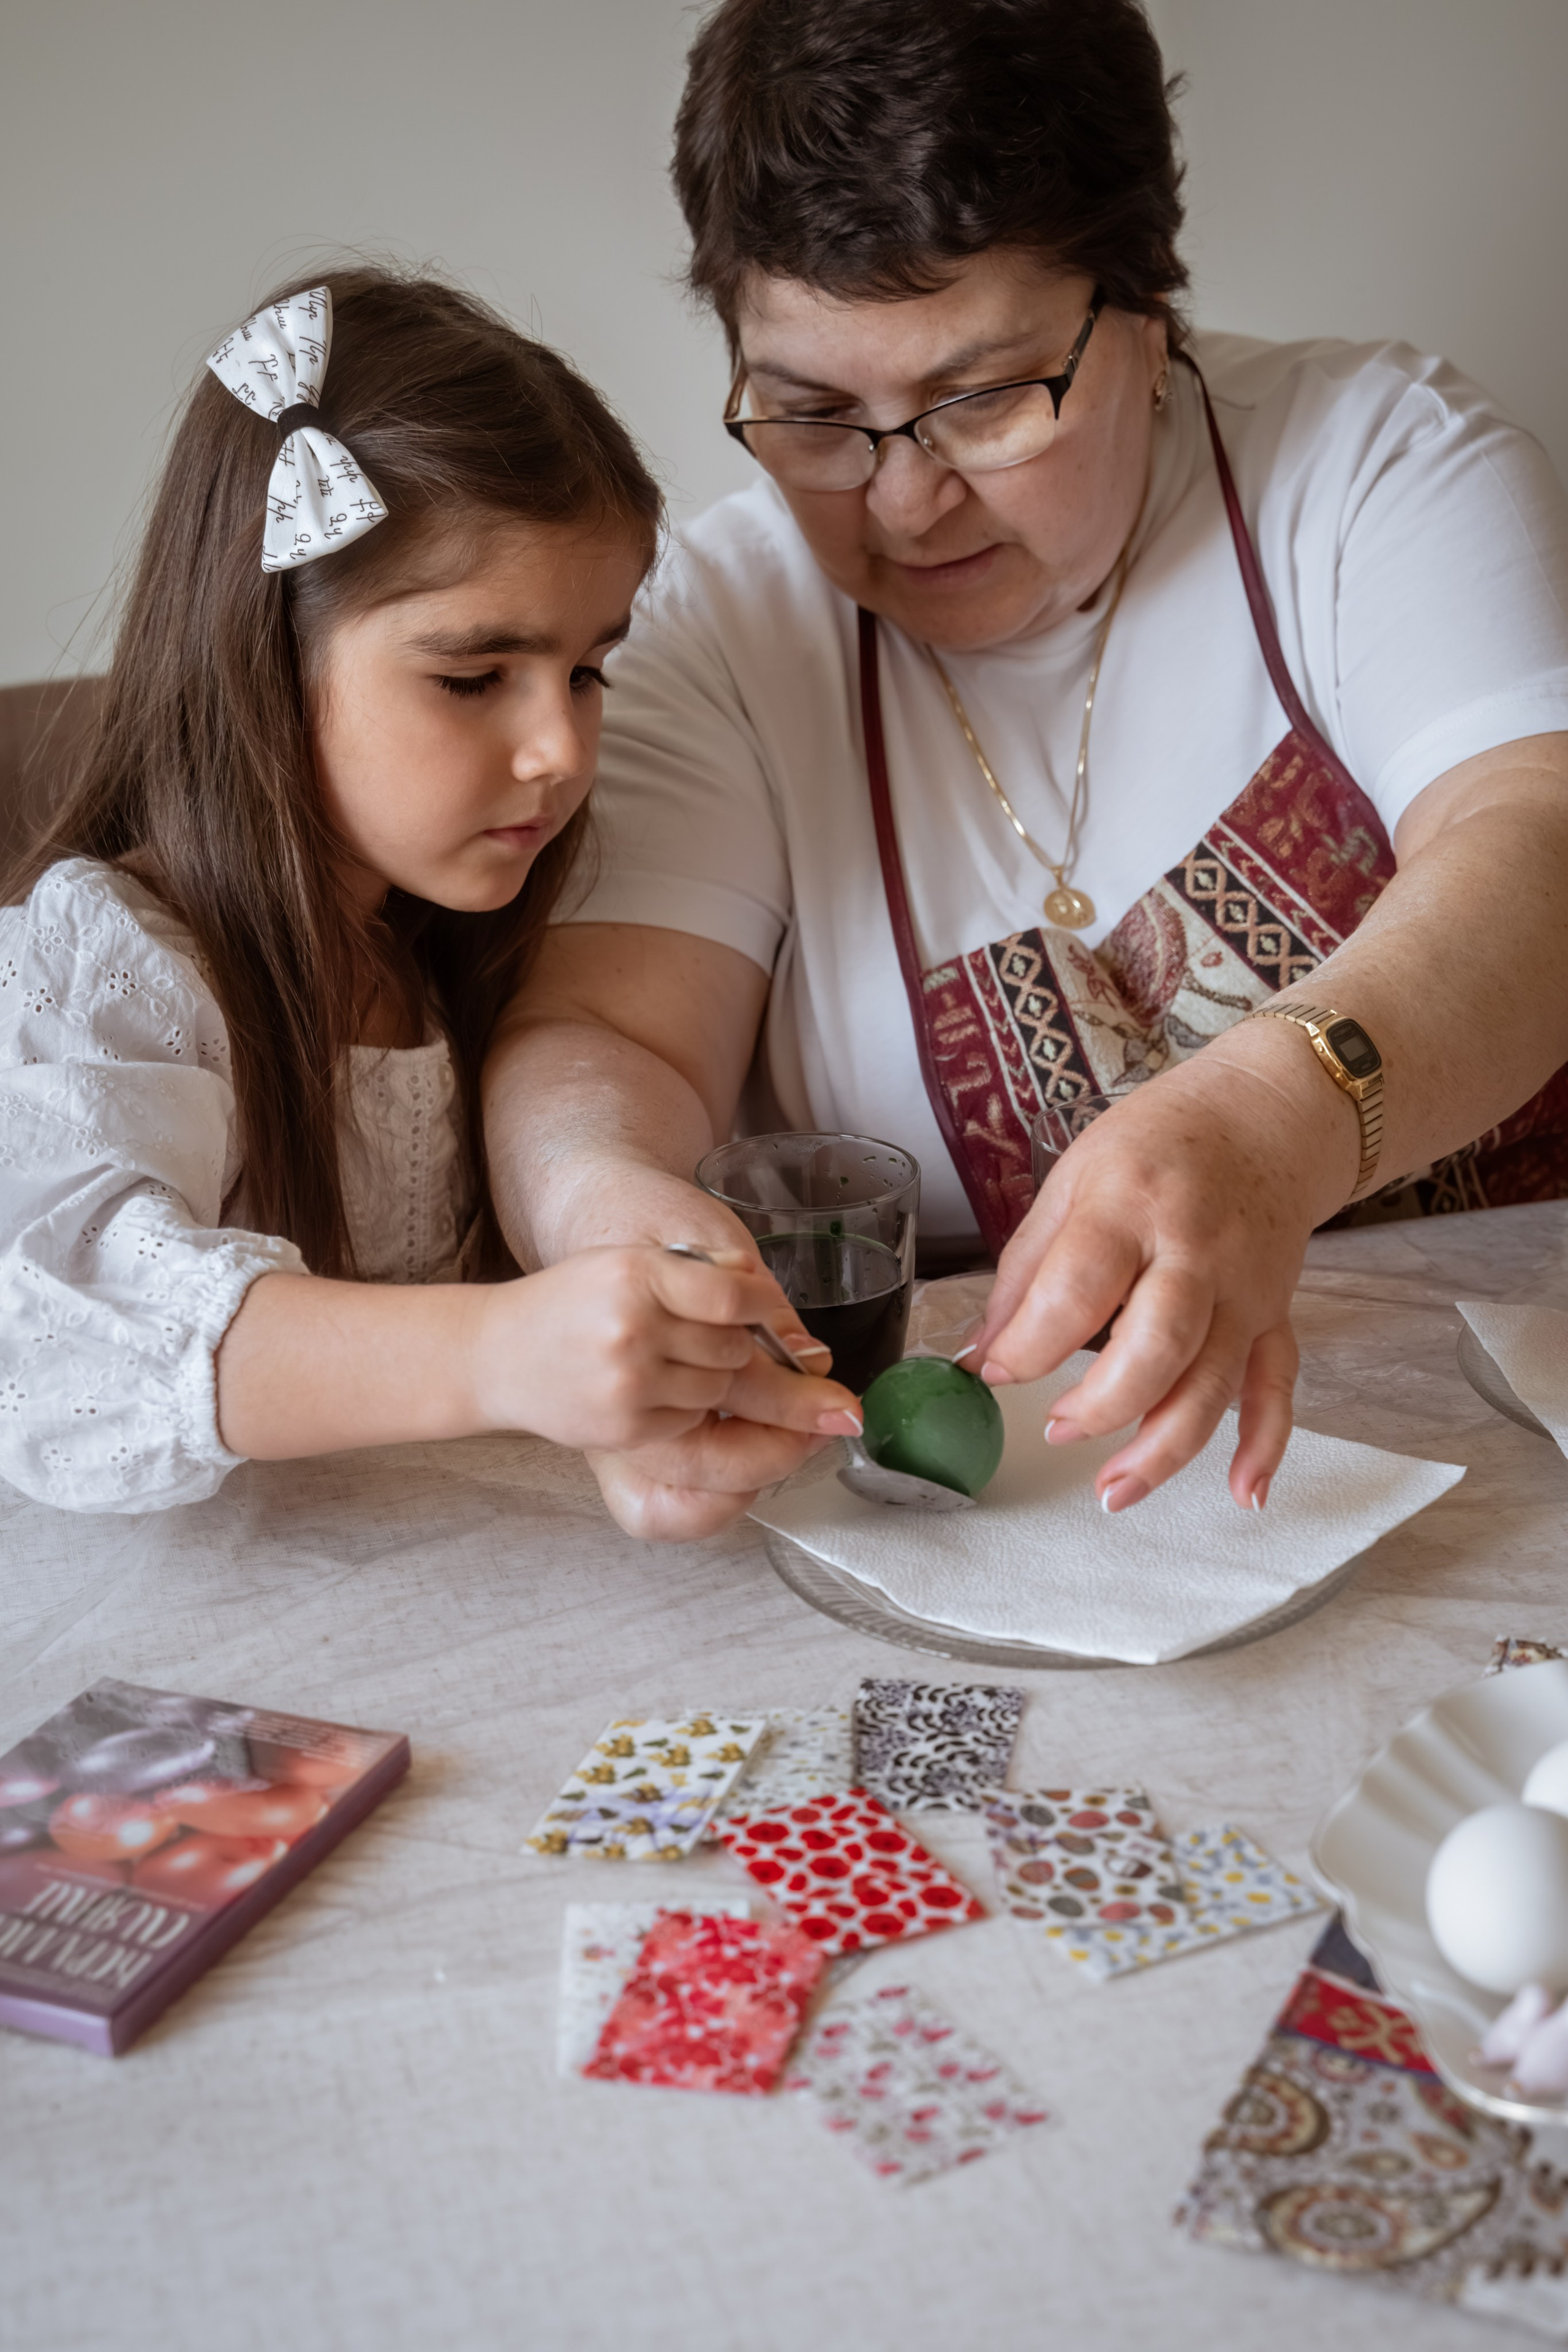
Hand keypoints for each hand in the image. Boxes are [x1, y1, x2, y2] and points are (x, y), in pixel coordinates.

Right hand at [470, 1242, 862, 1458]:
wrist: (499, 1352)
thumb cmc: (573, 1301)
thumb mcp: (631, 1263)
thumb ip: (703, 1277)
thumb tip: (787, 1324)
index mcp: (637, 1274)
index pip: (735, 1297)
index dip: (769, 1311)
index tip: (788, 1324)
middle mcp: (632, 1328)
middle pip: (736, 1351)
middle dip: (756, 1359)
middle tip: (772, 1366)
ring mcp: (627, 1383)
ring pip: (721, 1392)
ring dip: (723, 1385)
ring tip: (696, 1369)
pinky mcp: (623, 1428)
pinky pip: (691, 1425)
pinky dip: (692, 1414)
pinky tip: (666, 1393)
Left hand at [973, 1038, 1357, 1511]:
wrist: (1267, 1114)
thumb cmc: (1159, 1141)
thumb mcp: (1074, 1177)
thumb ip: (1029, 1266)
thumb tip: (982, 1349)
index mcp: (1129, 1205)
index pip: (1078, 1288)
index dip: (1029, 1343)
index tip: (992, 1372)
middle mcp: (1194, 1251)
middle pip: (1157, 1346)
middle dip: (1102, 1404)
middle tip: (1055, 1429)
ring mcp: (1245, 1288)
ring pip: (1213, 1383)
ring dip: (1165, 1448)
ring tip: (1112, 1490)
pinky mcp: (1276, 1313)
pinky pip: (1277, 1387)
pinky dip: (1265, 1444)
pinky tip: (1243, 1494)